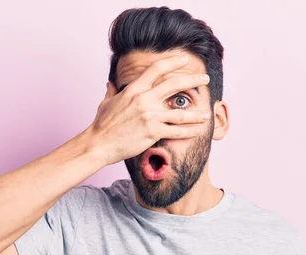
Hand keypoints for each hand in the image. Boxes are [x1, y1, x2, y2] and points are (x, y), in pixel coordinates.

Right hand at [83, 54, 211, 165]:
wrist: (99, 143)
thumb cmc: (102, 125)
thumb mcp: (106, 103)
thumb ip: (112, 91)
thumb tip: (110, 83)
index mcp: (134, 89)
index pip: (157, 69)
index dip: (173, 61)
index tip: (184, 60)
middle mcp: (144, 99)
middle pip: (174, 84)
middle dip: (193, 79)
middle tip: (204, 78)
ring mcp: (150, 116)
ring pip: (180, 112)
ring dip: (195, 113)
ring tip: (206, 112)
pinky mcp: (153, 132)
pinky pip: (176, 131)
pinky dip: (189, 131)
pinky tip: (198, 130)